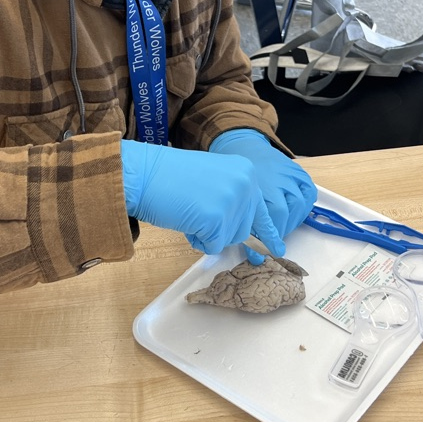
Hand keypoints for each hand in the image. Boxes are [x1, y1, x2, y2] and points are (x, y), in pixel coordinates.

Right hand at [120, 140, 284, 256]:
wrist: (145, 173)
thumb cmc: (170, 178)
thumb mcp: (213, 179)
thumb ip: (233, 199)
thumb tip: (247, 232)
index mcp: (246, 172)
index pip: (262, 209)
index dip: (267, 232)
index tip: (278, 248)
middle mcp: (245, 185)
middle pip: (245, 228)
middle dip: (223, 231)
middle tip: (200, 215)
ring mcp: (233, 202)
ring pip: (230, 238)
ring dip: (209, 235)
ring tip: (190, 213)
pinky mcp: (217, 219)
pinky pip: (213, 246)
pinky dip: (198, 240)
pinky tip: (186, 220)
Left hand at [209, 129, 316, 262]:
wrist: (243, 144)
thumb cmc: (236, 176)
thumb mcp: (233, 197)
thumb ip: (238, 220)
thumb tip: (244, 252)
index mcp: (256, 185)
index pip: (269, 217)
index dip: (267, 238)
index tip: (262, 255)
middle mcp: (275, 178)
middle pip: (284, 212)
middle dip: (278, 232)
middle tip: (271, 242)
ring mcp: (288, 173)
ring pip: (299, 203)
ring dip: (292, 222)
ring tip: (282, 229)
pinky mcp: (297, 170)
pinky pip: (309, 191)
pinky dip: (305, 205)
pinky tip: (294, 214)